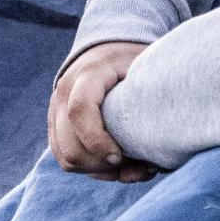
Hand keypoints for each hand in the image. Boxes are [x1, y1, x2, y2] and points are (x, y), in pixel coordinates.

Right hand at [49, 41, 155, 182]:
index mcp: (88, 75)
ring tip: (129, 168)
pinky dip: (90, 169)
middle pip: (70, 146)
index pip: (80, 111)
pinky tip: (116, 165)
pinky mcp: (56, 126)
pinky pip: (65, 159)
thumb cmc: (133, 61)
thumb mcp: (145, 67)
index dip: (98, 142)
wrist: (107, 48)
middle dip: (102, 166)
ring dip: (98, 171)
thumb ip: (152, 92)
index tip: (120, 158)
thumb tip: (163, 136)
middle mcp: (65, 93)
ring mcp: (56, 111)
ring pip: (66, 158)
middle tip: (134, 166)